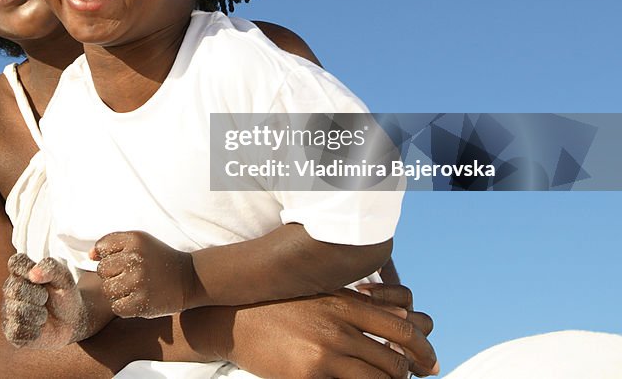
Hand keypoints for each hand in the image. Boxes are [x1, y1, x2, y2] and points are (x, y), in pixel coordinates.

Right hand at [0, 254, 86, 348]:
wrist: (72, 323)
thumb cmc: (64, 296)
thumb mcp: (64, 278)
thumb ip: (51, 268)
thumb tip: (33, 274)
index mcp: (21, 273)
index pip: (15, 263)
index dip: (29, 269)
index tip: (41, 278)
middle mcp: (10, 290)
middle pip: (17, 289)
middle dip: (40, 295)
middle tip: (46, 298)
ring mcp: (8, 311)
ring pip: (18, 311)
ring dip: (39, 314)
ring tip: (44, 314)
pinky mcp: (11, 332)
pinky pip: (18, 330)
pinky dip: (36, 330)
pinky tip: (40, 328)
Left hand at [91, 231, 194, 318]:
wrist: (189, 278)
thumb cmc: (158, 259)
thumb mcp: (140, 243)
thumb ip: (113, 245)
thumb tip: (90, 255)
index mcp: (135, 239)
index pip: (102, 248)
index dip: (108, 256)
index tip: (122, 261)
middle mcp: (136, 258)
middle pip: (102, 270)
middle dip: (111, 275)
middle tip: (127, 276)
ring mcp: (139, 281)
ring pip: (107, 289)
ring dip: (116, 292)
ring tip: (131, 288)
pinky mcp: (142, 302)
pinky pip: (117, 307)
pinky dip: (124, 306)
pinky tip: (136, 300)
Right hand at [192, 289, 437, 378]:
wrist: (233, 318)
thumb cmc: (280, 303)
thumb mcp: (321, 293)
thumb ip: (361, 304)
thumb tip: (406, 318)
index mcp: (344, 303)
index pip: (403, 329)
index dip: (424, 350)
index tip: (430, 363)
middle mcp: (338, 327)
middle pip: (395, 360)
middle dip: (409, 375)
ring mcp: (323, 354)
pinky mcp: (308, 376)